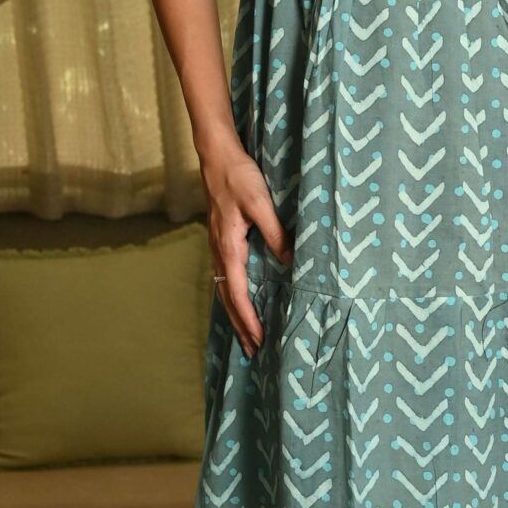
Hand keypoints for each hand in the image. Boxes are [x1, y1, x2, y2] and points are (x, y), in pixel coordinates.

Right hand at [202, 144, 291, 359]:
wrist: (217, 156)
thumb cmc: (239, 177)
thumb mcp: (261, 204)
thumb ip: (275, 234)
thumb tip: (290, 263)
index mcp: (228, 247)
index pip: (238, 293)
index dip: (248, 318)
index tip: (258, 339)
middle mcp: (219, 252)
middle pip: (228, 298)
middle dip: (240, 325)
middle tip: (252, 351)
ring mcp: (218, 246)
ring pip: (224, 289)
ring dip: (235, 313)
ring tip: (246, 335)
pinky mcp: (221, 240)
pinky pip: (225, 276)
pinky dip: (233, 295)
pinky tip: (240, 300)